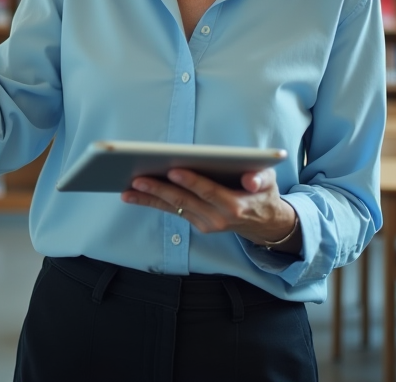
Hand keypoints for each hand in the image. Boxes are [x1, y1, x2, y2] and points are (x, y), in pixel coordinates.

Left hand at [121, 167, 298, 247]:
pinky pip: (171, 211)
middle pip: (184, 201)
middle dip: (160, 190)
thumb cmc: (262, 193)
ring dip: (148, 199)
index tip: (173, 170)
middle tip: (138, 179)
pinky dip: (152, 202)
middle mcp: (217, 218)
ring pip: (173, 208)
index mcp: (235, 206)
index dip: (191, 182)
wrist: (264, 223)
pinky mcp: (196, 223)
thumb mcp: (269, 182)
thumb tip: (252, 180)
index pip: (209, 192)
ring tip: (126, 190)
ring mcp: (205, 223)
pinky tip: (133, 194)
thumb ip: (261, 179)